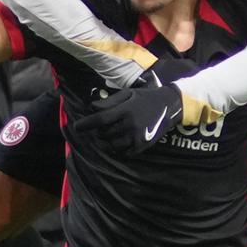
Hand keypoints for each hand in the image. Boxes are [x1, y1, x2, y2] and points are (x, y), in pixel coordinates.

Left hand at [67, 76, 184, 156]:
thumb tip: (91, 107)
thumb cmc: (144, 97)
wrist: (169, 105)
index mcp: (125, 110)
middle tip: (99, 128)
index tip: (77, 127)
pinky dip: (117, 149)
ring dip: (105, 142)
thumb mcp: (127, 94)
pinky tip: (117, 142)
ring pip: (113, 145)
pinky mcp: (143, 145)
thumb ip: (109, 101)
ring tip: (106, 136)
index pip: (101, 119)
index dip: (86, 124)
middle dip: (98, 132)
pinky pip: (124, 152)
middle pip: (105, 134)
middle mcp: (131, 124)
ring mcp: (137, 136)